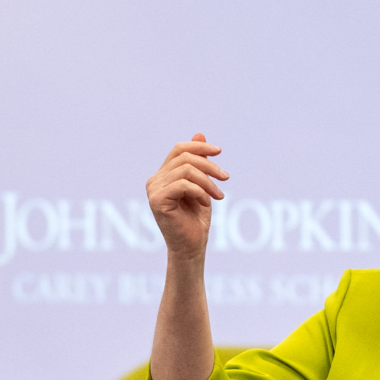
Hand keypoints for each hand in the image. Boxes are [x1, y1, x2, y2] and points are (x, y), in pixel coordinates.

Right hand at [146, 134, 228, 260]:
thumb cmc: (196, 220)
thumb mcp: (202, 185)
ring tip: (219, 196)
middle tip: (226, 178)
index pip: (179, 149)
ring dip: (208, 182)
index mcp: (162, 175)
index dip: (199, 146)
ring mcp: (153, 191)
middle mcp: (154, 180)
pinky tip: (207, 202)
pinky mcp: (157, 201)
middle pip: (184, 158)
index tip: (220, 151)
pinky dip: (200, 191)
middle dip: (209, 166)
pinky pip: (183, 185)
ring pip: (186, 170)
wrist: (191, 247)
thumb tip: (200, 133)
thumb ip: (199, 162)